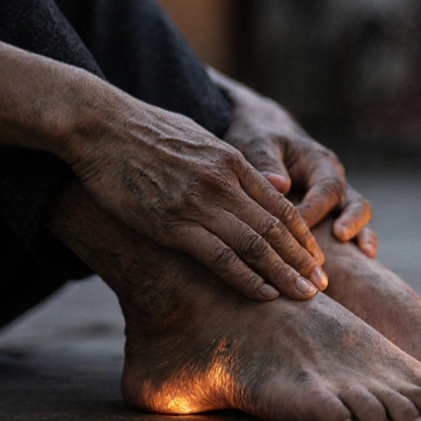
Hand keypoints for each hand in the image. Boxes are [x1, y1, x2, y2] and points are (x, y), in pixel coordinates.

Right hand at [60, 91, 326, 300]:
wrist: (96, 123)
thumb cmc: (139, 130)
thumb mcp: (194, 138)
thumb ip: (221, 163)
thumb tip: (237, 177)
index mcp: (231, 161)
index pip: (280, 204)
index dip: (302, 235)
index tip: (317, 257)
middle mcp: (223, 182)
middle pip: (276, 228)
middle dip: (303, 260)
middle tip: (323, 286)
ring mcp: (199, 203)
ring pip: (256, 245)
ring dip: (285, 274)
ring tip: (306, 296)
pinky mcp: (172, 223)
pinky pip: (220, 257)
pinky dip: (247, 279)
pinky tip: (265, 295)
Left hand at [210, 68, 377, 258]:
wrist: (262, 133)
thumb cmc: (259, 138)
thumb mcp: (258, 143)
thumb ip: (266, 162)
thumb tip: (280, 185)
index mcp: (319, 162)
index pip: (326, 188)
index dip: (314, 209)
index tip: (295, 227)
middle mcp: (333, 181)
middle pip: (355, 201)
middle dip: (352, 220)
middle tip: (341, 236)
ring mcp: (335, 200)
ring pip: (359, 217)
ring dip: (362, 236)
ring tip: (365, 256)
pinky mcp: (329, 215)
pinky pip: (348, 231)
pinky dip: (354, 247)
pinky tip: (359, 267)